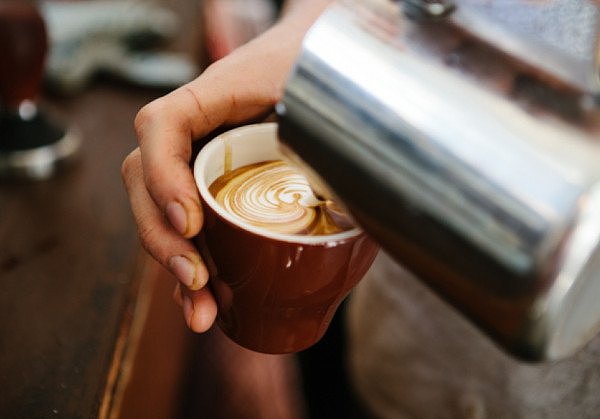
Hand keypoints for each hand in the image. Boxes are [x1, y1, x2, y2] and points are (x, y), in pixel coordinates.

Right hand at [121, 1, 331, 331]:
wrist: (324, 58)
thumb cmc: (323, 70)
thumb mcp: (325, 92)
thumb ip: (331, 133)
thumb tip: (351, 203)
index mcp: (213, 96)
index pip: (162, 126)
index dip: (163, 176)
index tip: (193, 221)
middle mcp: (197, 131)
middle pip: (147, 180)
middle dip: (164, 238)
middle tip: (198, 280)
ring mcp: (201, 160)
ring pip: (162, 211)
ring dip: (174, 264)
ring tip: (201, 313)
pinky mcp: (214, 188)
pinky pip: (190, 225)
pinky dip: (194, 264)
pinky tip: (208, 302)